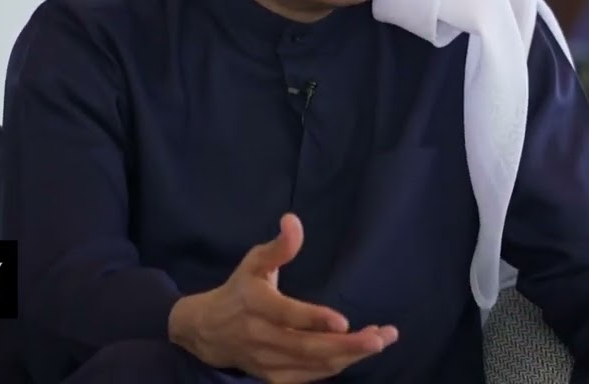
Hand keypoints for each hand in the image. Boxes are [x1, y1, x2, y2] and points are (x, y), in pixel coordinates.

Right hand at [168, 214, 397, 383]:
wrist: (208, 332)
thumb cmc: (239, 290)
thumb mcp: (253, 262)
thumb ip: (279, 247)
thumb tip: (293, 220)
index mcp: (256, 305)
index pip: (286, 315)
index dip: (314, 320)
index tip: (344, 321)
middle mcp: (261, 337)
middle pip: (307, 348)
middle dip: (347, 346)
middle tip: (380, 338)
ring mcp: (268, 362)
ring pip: (313, 365)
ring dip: (349, 356)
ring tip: (380, 340)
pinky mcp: (274, 377)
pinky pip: (310, 376)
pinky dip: (336, 366)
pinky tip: (359, 352)